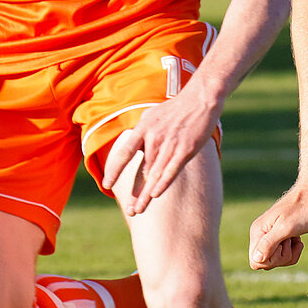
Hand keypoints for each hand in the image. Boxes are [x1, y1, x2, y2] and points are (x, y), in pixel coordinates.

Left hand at [100, 82, 221, 215]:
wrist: (200, 98)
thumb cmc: (176, 108)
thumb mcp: (152, 115)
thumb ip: (142, 131)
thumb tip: (133, 145)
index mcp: (143, 129)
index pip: (124, 153)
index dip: (115, 170)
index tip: (107, 184)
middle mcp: (154, 138)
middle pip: (141, 171)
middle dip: (135, 192)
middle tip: (128, 210)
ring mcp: (170, 144)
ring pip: (155, 174)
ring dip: (146, 194)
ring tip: (139, 209)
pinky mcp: (186, 149)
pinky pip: (172, 169)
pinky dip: (163, 182)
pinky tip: (156, 194)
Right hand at [249, 184, 307, 270]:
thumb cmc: (303, 209)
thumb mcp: (287, 228)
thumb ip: (269, 243)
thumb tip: (256, 259)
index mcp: (258, 232)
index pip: (256, 261)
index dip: (271, 260)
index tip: (282, 245)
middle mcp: (261, 234)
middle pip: (267, 263)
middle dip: (282, 256)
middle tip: (290, 239)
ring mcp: (270, 235)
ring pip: (276, 260)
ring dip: (290, 252)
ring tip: (295, 237)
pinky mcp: (280, 236)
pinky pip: (284, 254)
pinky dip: (294, 250)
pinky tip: (298, 238)